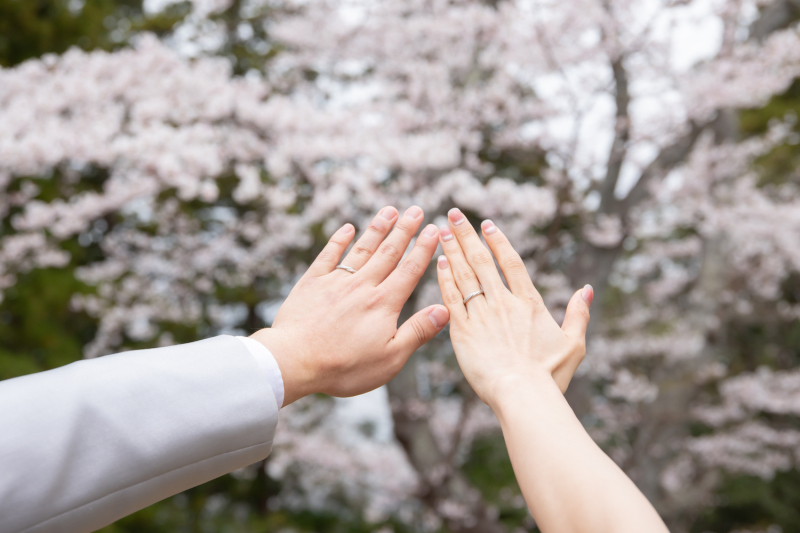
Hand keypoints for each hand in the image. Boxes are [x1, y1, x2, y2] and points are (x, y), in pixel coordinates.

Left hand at [251, 206, 448, 405]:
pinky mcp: (311, 283)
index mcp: (384, 303)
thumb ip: (417, 332)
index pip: (410, 270)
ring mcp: (336, 281)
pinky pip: (328, 255)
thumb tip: (444, 310)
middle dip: (405, 230)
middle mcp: (362, 286)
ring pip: (362, 249)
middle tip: (416, 210)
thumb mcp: (390, 358)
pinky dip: (338, 240)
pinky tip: (347, 228)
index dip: (423, 249)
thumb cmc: (345, 367)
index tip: (434, 230)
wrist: (294, 361)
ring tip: (389, 210)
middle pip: (388, 252)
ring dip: (377, 228)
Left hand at [436, 208, 591, 406]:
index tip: (487, 224)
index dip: (498, 241)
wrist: (523, 395)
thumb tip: (587, 289)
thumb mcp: (574, 344)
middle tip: (454, 214)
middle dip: (467, 235)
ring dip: (452, 251)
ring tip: (443, 231)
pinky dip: (444, 279)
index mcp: (529, 304)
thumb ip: (579, 314)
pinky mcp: (463, 332)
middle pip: (482, 261)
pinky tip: (438, 263)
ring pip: (464, 275)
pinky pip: (451, 299)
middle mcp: (503, 303)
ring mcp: (482, 315)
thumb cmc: (550, 375)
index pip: (511, 263)